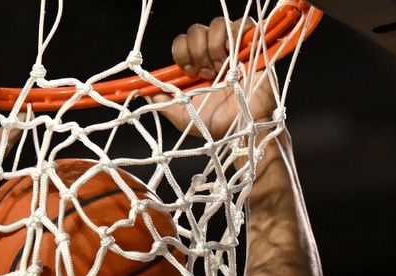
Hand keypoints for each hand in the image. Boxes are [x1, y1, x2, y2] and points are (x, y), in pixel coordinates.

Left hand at [150, 17, 277, 139]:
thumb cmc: (216, 125)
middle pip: (197, 30)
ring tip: (219, 70)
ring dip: (213, 46)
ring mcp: (233, 49)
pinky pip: (243, 24)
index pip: (182, 42)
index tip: (187, 72)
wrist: (242, 131)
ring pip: (217, 24)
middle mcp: (214, 55)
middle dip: (195, 50)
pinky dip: (234, 36)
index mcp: (197, 66)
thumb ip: (163, 102)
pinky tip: (233, 59)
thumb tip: (141, 91)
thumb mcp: (182, 117)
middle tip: (204, 74)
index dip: (181, 52)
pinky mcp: (254, 47)